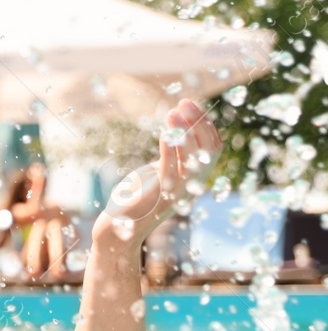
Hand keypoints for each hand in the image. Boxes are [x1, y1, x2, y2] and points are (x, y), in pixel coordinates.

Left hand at [96, 98, 219, 246]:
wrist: (118, 228)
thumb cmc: (136, 197)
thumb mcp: (159, 172)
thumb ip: (171, 155)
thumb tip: (178, 128)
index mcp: (194, 179)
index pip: (212, 147)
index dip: (205, 124)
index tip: (191, 104)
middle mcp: (192, 186)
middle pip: (208, 150)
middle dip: (199, 123)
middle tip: (185, 103)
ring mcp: (178, 192)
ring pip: (193, 160)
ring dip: (186, 133)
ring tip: (175, 111)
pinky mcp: (160, 196)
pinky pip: (170, 170)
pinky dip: (170, 149)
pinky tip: (165, 133)